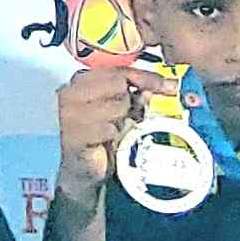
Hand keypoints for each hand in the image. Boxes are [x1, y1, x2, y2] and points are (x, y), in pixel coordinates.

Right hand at [54, 66, 154, 192]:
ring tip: (113, 132)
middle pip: (118, 84)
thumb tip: (152, 89)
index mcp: (80, 81)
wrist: (79, 169)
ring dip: (121, 121)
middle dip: (128, 101)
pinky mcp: (73, 134)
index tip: (170, 86)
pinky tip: (105, 142)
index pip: (119, 70)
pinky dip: (113, 137)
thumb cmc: (97, 137)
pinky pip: (109, 129)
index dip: (147, 77)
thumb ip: (132, 96)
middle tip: (125, 117)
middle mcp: (71, 92)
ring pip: (117, 106)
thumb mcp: (117, 111)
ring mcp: (69, 113)